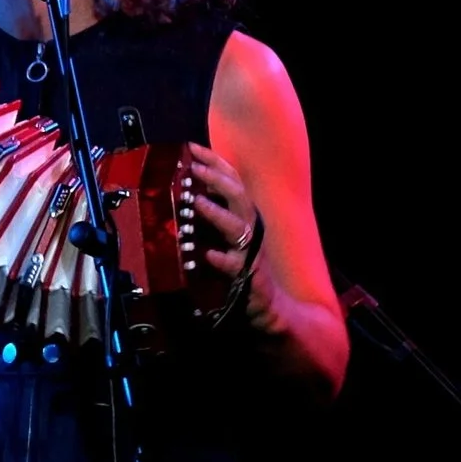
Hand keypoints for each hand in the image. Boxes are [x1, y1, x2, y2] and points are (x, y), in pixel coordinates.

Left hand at [185, 142, 267, 319]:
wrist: (275, 313)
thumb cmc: (246, 275)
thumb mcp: (227, 243)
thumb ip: (212, 221)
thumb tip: (185, 196)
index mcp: (244, 221)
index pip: (232, 184)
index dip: (216, 164)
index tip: (192, 148)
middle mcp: (251, 233)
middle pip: (239, 197)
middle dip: (218, 179)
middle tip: (194, 167)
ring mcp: (251, 256)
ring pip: (239, 228)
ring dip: (218, 213)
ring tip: (196, 202)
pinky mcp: (251, 281)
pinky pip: (238, 268)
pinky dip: (224, 261)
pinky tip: (210, 256)